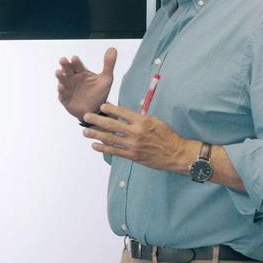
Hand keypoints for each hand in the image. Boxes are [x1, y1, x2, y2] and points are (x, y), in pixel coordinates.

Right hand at [56, 48, 116, 120]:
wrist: (96, 111)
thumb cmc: (99, 93)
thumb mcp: (106, 79)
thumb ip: (109, 64)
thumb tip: (113, 48)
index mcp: (81, 72)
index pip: (77, 64)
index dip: (76, 61)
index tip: (75, 58)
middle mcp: (73, 78)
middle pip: (68, 70)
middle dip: (65, 65)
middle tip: (63, 60)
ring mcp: (68, 88)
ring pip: (62, 80)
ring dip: (60, 76)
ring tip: (58, 72)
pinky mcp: (65, 98)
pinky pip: (62, 94)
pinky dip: (61, 90)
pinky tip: (61, 87)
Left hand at [80, 103, 197, 172]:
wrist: (177, 154)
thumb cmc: (166, 135)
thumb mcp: (155, 121)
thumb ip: (139, 118)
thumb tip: (123, 114)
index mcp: (142, 121)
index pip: (122, 112)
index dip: (110, 109)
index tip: (101, 106)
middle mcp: (136, 132)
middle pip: (112, 125)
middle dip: (97, 120)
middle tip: (86, 116)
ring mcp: (133, 145)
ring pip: (110, 139)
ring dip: (96, 134)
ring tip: (85, 131)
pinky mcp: (133, 156)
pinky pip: (115, 151)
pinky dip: (103, 148)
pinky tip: (94, 145)